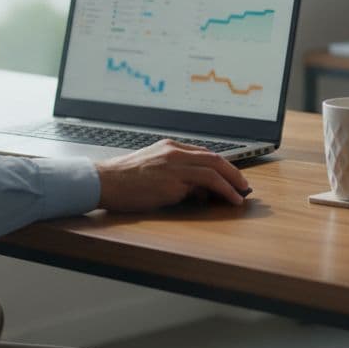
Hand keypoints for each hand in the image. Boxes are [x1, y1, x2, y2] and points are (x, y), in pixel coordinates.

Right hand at [94, 139, 250, 211]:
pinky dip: (222, 190)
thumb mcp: (152, 170)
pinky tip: (228, 200)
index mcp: (168, 147)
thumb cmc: (124, 181)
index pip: (203, 154)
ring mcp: (174, 165)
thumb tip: (199, 191)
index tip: (232, 177)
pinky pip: (204, 184)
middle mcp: (174, 153)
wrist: (104, 182)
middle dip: (233, 172)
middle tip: (244, 185)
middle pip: (213, 158)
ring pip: (213, 169)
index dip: (221, 166)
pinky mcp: (172, 181)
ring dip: (231, 183)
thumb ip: (175, 176)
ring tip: (241, 196)